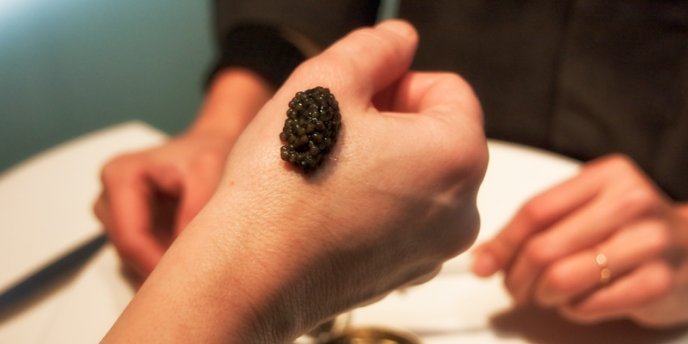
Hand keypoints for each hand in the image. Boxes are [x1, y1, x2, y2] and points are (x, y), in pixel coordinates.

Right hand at [93, 69, 270, 278]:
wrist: (210, 146)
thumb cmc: (209, 153)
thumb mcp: (209, 171)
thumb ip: (195, 210)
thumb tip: (185, 255)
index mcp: (120, 176)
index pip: (130, 238)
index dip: (158, 265)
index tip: (190, 279)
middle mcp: (109, 197)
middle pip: (128, 252)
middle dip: (160, 267)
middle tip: (197, 276)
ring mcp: (114, 215)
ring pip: (133, 259)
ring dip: (162, 265)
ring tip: (198, 259)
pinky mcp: (127, 228)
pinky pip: (141, 256)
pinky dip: (163, 261)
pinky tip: (189, 257)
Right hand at [104, 20, 487, 342]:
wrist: (249, 274)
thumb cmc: (283, 188)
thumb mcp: (325, 84)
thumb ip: (374, 48)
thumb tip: (399, 40)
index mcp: (457, 156)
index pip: (448, 89)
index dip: (397, 80)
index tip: (357, 96)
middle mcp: (460, 210)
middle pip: (436, 136)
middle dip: (390, 121)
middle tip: (335, 128)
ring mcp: (433, 249)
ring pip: (417, 179)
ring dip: (381, 162)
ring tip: (327, 168)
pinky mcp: (402, 273)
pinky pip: (401, 219)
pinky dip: (374, 203)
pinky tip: (328, 203)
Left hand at [473, 154, 687, 327]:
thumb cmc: (628, 229)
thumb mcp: (584, 212)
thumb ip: (536, 228)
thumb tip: (483, 258)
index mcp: (607, 176)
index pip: (536, 210)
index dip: (502, 243)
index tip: (483, 265)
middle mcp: (631, 203)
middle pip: (544, 247)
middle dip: (517, 278)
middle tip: (515, 289)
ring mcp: (650, 242)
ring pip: (563, 278)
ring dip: (543, 296)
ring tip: (547, 295)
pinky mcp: (660, 282)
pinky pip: (591, 305)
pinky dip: (574, 310)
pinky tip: (580, 301)